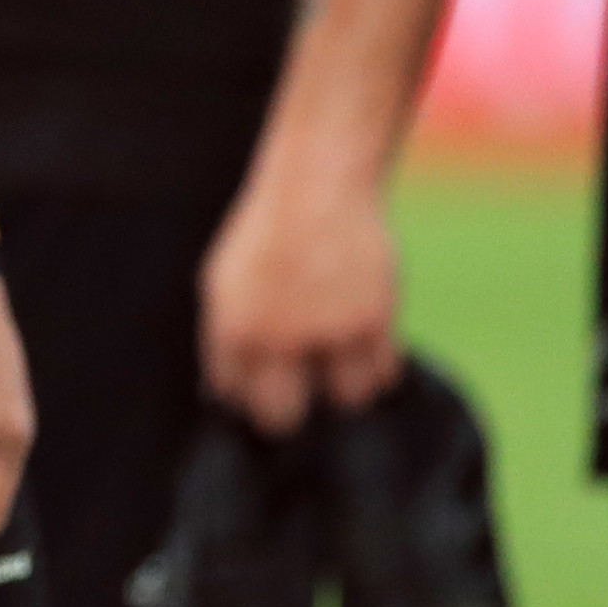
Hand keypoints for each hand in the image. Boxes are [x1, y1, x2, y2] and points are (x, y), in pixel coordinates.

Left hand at [200, 156, 401, 436]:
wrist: (316, 190)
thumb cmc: (266, 237)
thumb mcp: (224, 283)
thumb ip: (226, 337)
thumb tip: (225, 394)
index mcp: (233, 328)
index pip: (235, 396)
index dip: (248, 397)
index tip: (260, 393)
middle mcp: (278, 337)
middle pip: (282, 416)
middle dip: (287, 413)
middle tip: (297, 399)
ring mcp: (329, 331)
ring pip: (345, 399)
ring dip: (343, 388)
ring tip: (338, 364)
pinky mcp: (376, 320)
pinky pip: (383, 374)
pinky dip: (376, 367)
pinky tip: (364, 347)